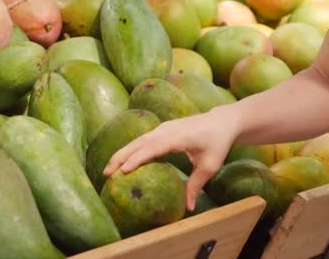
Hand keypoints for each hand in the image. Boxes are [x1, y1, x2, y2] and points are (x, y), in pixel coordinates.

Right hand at [103, 107, 239, 210]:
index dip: (137, 159)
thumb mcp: (210, 166)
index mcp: (177, 137)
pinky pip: (142, 139)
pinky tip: (122, 161)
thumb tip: (188, 207)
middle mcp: (166, 130)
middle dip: (120, 157)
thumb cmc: (217, 143)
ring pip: (137, 140)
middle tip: (106, 174)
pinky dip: (130, 149)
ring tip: (108, 169)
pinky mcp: (162, 129)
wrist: (222, 121)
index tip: (123, 171)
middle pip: (139, 142)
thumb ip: (196, 185)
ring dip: (122, 153)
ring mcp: (163, 127)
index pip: (152, 148)